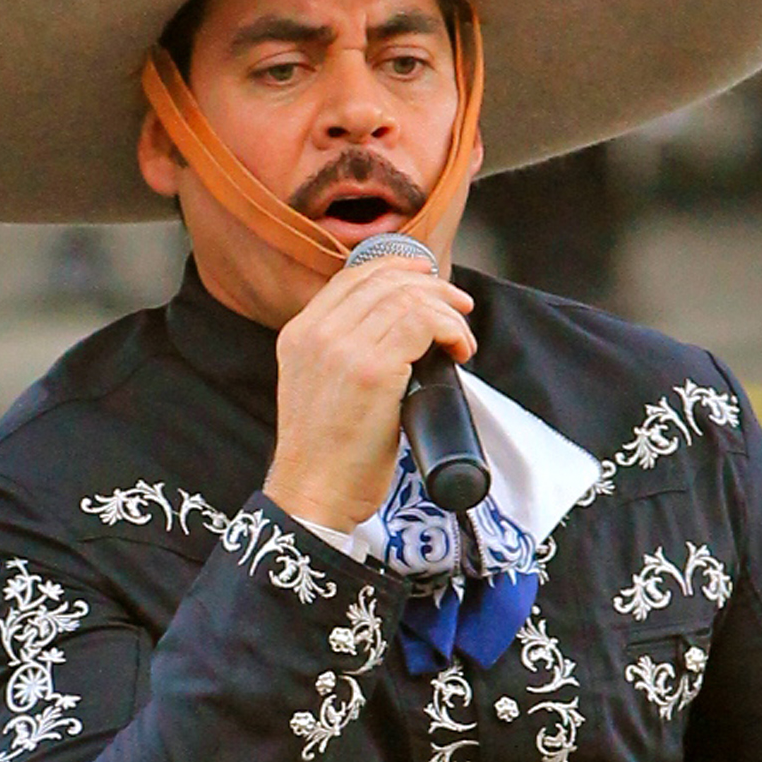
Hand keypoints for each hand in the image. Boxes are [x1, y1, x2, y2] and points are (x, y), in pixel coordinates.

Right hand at [264, 232, 474, 536]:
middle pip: (384, 281)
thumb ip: (343, 353)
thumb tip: (399, 334)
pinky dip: (451, 331)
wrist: (312, 494)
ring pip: (407, 299)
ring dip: (447, 313)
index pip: (351, 278)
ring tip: (462, 338)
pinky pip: (423, 325)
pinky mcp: (371, 370)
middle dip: (431, 287)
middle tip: (459, 308)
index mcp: (299, 334)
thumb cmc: (326, 455)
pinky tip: (459, 350)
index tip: (426, 276)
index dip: (396, 267)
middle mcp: (316, 333)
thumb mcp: (320, 387)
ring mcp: (342, 348)